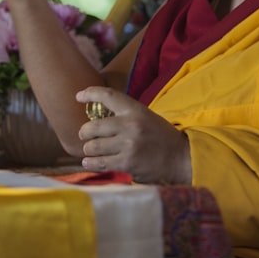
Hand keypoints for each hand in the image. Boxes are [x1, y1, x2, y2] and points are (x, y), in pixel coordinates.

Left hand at [76, 87, 191, 184]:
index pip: (108, 95)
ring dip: (88, 150)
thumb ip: (124, 115)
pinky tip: (90, 162)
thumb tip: (97, 117)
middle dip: (84, 132)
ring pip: (93, 147)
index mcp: (135, 110)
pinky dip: (91, 163)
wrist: (180, 158)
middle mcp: (130, 125)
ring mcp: (128, 145)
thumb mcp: (145, 117)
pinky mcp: (127, 164)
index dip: (90, 93)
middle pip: (92, 126)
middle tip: (85, 136)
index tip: (78, 96)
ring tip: (90, 151)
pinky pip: (99, 163)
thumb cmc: (160, 137)